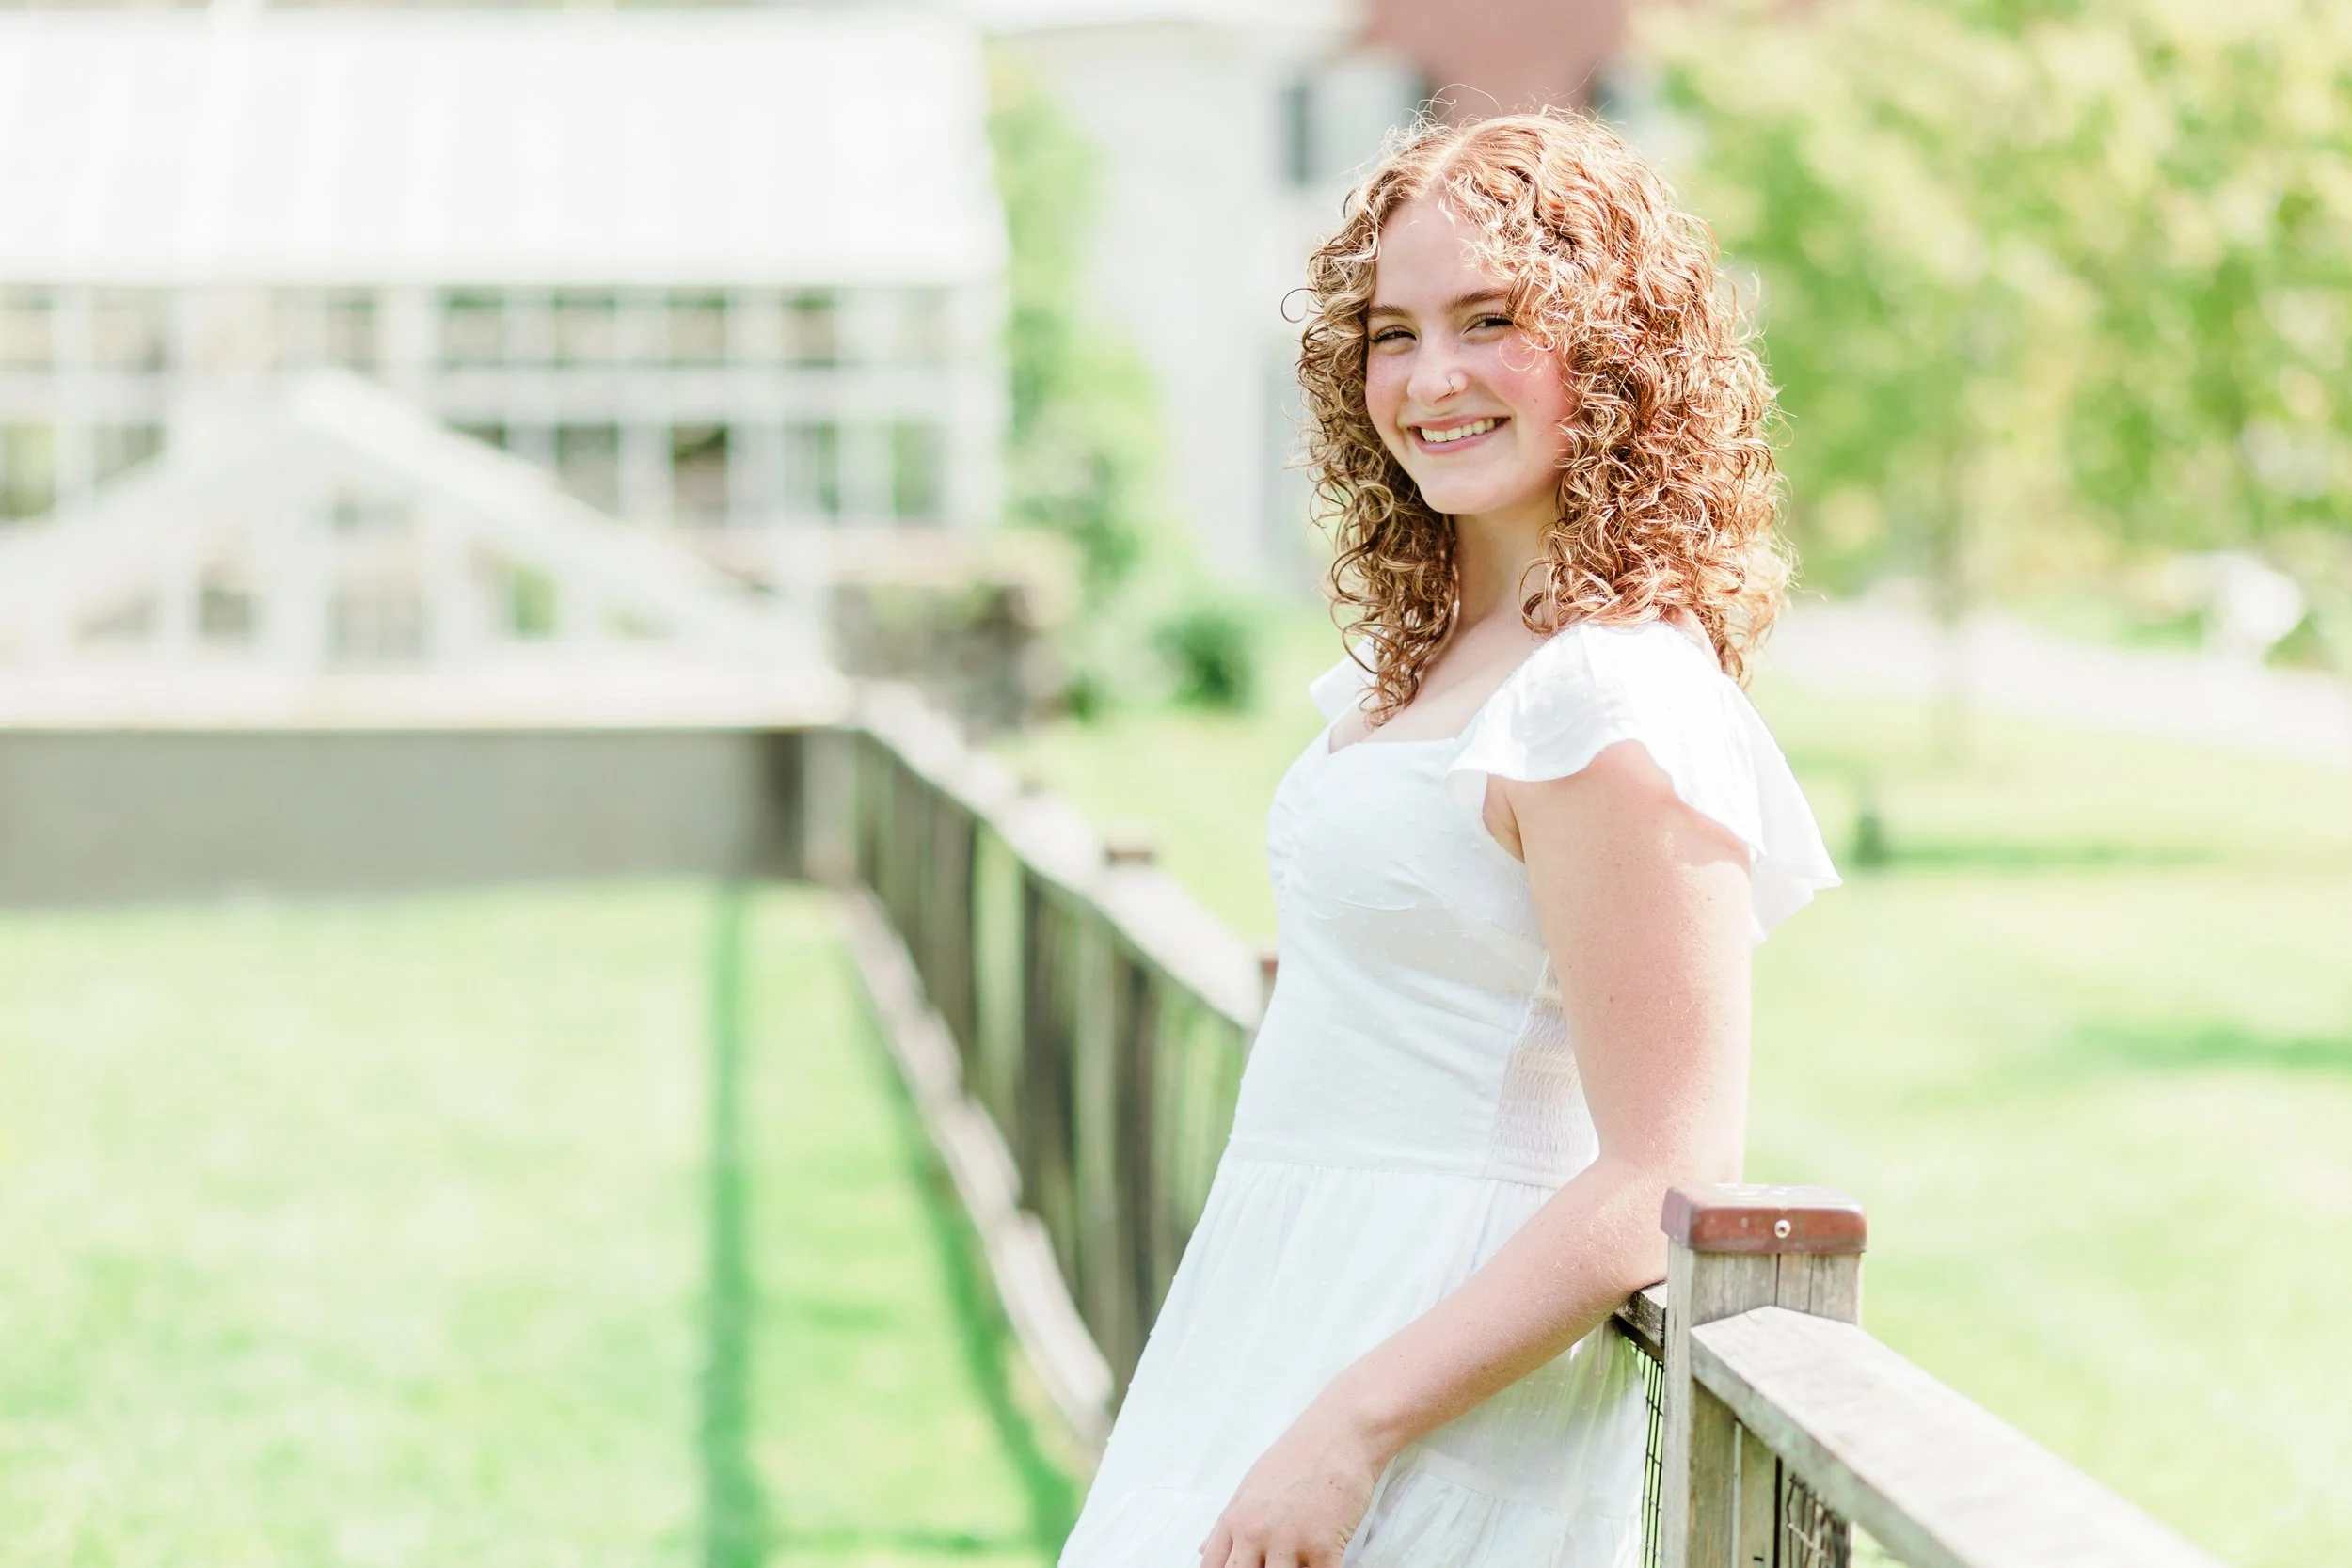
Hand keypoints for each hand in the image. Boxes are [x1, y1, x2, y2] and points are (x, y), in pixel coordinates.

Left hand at [1197, 1395, 1389, 1567]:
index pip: (1212, 1567)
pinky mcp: (1324, 1547)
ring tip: (1298, 1563)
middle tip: (1271, 1566)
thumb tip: (1203, 1550)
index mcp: (1236, 1519)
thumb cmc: (1298, 1456)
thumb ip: (1228, 1522)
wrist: (1341, 1433)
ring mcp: (1289, 1542)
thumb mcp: (1251, 1485)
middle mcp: (1256, 1533)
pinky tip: (1325, 1565)